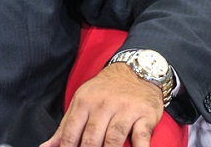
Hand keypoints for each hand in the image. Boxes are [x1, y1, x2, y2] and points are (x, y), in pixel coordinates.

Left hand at [40, 63, 163, 146]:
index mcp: (84, 103)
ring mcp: (125, 110)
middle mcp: (103, 105)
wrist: (135, 71)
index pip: (71, 131)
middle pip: (92, 137)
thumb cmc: (104, 91)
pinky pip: (142, 136)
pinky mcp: (144, 115)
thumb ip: (65, 127)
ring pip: (114, 138)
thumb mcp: (81, 102)